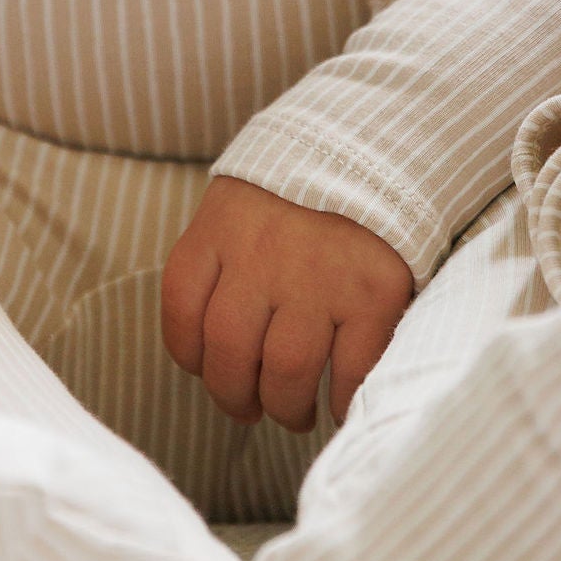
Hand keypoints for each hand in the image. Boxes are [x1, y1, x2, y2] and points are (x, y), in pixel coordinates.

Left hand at [160, 175, 413, 431]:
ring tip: (297, 412)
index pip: (182, 312)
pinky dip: (342, 399)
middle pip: (229, 354)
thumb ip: (220, 264)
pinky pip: (350, 371)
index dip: (191, 357)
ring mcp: (320, 274)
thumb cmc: (300, 194)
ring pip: (287, 373)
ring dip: (287, 408)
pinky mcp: (373, 292)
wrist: (378, 148)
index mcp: (221, 227)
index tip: (209, 370)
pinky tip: (340, 400)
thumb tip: (211, 352)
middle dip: (235, 397)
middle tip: (251, 408)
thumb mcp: (242, 205)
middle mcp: (264, 253)